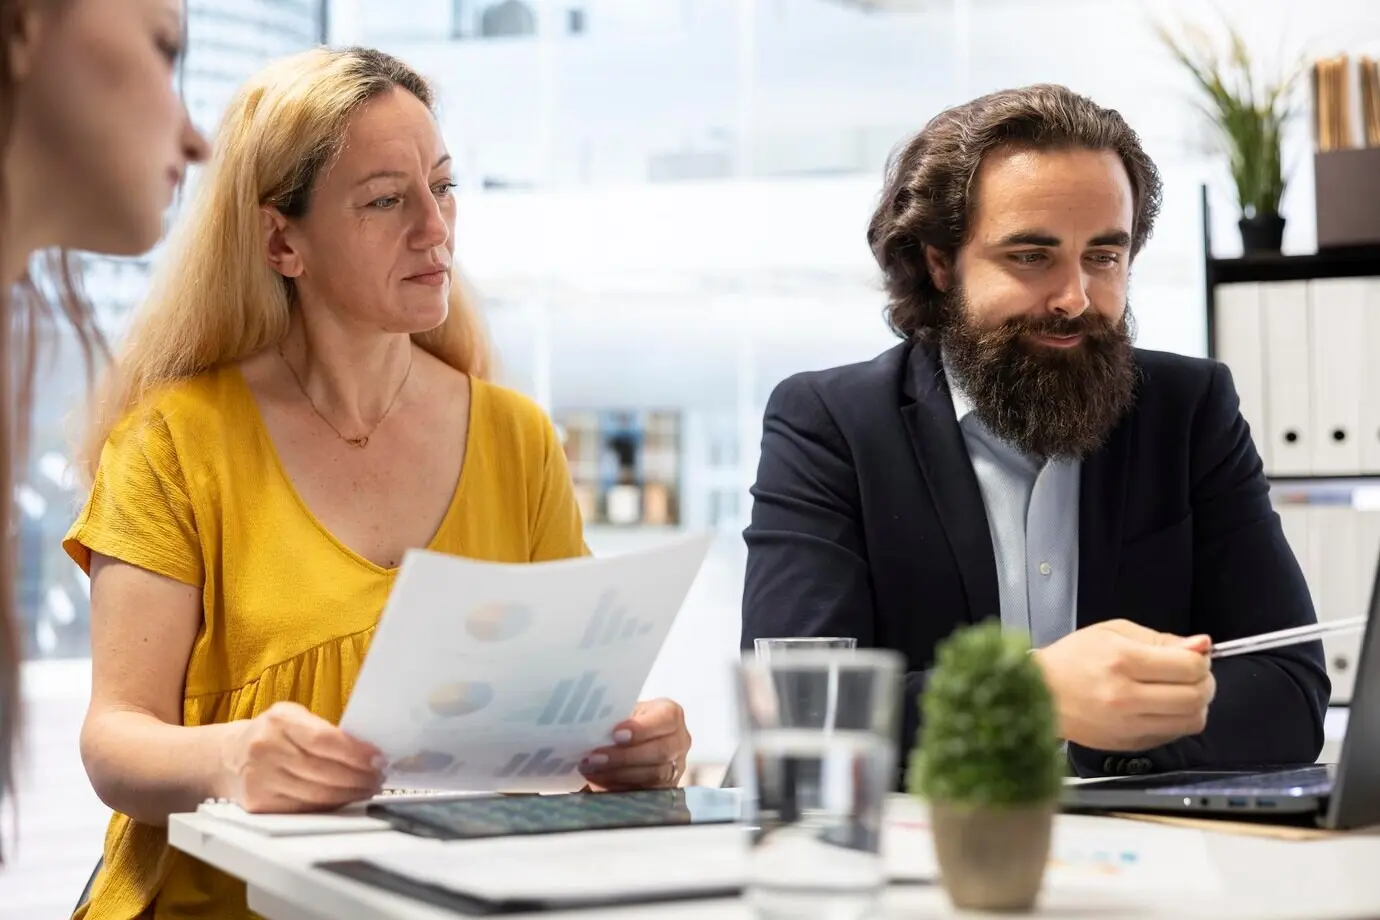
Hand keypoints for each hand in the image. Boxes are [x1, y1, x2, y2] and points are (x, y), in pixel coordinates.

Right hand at [218, 701, 385, 812]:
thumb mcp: (293, 717)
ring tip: (367, 789)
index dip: (355, 752)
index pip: (324, 740)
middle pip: (323, 771)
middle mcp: (265, 750)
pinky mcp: (259, 804)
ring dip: (349, 794)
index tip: (378, 759)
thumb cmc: (272, 734)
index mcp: (279, 721)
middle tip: (378, 777)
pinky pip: (304, 809)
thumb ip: (324, 729)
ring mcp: (260, 780)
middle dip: (358, 777)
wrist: (230, 757)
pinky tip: (344, 799)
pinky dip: (330, 807)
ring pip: (316, 794)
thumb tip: (366, 750)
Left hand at [579, 698, 690, 790]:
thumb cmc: (625, 724)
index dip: (642, 728)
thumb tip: (594, 727)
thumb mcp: (624, 713)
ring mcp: (675, 767)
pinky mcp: (665, 789)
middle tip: (595, 757)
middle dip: (624, 756)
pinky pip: (645, 791)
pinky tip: (599, 780)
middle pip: (660, 751)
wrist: (629, 742)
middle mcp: (679, 741)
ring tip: (592, 769)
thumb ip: (615, 719)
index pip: (666, 719)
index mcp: (671, 715)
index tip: (616, 734)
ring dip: (618, 773)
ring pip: (653, 774)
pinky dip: (619, 786)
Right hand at [1031, 619, 1215, 751]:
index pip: (1189, 667)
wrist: (1040, 693)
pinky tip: (1162, 707)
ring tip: (1181, 692)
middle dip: (1205, 683)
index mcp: (1122, 661)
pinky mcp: (1129, 744)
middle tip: (1193, 675)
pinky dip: (1178, 720)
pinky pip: (1173, 735)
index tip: (1193, 656)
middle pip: (1196, 696)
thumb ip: (1160, 639)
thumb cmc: (1073, 657)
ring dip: (1197, 705)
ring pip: (1192, 721)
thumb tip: (1202, 646)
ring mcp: (1128, 725)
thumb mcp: (1113, 632)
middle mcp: (1126, 697)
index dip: (1201, 660)